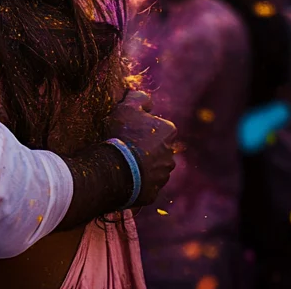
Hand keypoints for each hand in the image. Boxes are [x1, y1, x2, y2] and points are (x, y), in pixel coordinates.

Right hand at [108, 90, 176, 205]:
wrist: (119, 168)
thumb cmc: (124, 134)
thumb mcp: (127, 107)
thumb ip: (139, 98)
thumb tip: (147, 99)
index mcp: (168, 132)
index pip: (160, 126)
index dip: (144, 125)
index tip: (130, 127)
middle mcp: (171, 154)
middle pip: (158, 147)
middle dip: (145, 146)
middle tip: (126, 144)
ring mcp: (163, 175)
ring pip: (154, 166)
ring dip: (143, 163)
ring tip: (124, 161)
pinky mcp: (154, 191)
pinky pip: (146, 183)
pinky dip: (138, 179)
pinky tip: (125, 174)